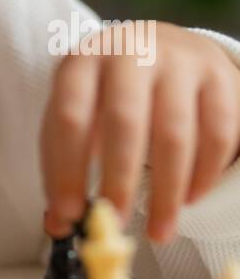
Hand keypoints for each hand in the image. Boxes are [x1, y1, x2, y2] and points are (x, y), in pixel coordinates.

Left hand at [40, 22, 239, 243]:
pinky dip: (204, 174)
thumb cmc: (111, 92)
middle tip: (116, 224)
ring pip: (174, 133)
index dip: (67, 168)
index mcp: (84, 59)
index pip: (69, 115)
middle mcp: (131, 51)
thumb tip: (59, 224)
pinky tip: (190, 199)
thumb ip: (65, 164)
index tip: (69, 214)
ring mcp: (178, 60)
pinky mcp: (219, 75)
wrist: (167, 47)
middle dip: (119, 181)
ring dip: (166, 192)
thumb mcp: (81, 112)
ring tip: (159, 231)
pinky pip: (216, 133)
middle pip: (124, 121)